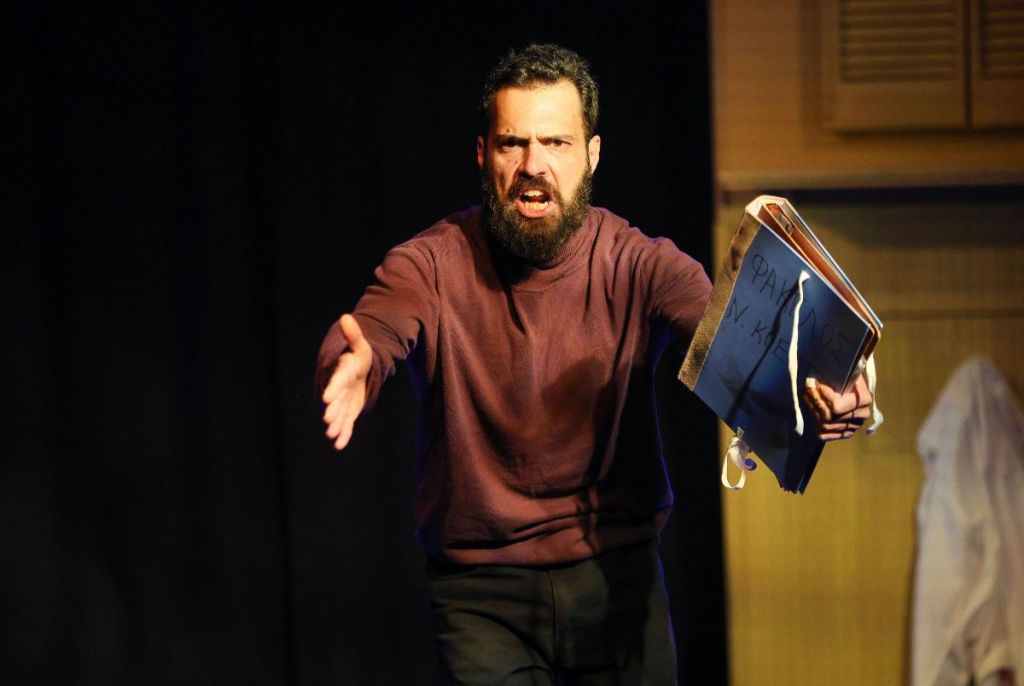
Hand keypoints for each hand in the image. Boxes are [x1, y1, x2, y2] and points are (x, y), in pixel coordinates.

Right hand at [322, 314, 371, 449]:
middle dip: (332, 411)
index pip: (337, 381)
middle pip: (336, 400)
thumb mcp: (360, 344)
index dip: (332, 389)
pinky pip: (346, 423)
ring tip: (331, 435)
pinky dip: (343, 434)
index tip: (326, 398)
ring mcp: (343, 400)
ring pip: (339, 414)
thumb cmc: (358, 355)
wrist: (357, 367)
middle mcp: (340, 389)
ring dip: (336, 425)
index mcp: (342, 372)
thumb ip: (353, 334)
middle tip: (327, 421)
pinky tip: (339, 445)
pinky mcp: (348, 410)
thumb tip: (346, 317)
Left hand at [804, 374, 871, 441]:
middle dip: (815, 402)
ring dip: (813, 411)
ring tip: (808, 397)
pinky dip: (816, 424)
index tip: (816, 385)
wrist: (851, 383)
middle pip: (830, 417)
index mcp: (864, 399)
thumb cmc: (846, 375)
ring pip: (825, 426)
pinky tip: (813, 411)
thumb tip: (815, 378)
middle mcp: (862, 415)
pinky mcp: (846, 433)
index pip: (837, 407)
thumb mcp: (844, 370)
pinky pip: (825, 435)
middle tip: (808, 390)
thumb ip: (835, 373)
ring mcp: (854, 426)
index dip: (823, 396)